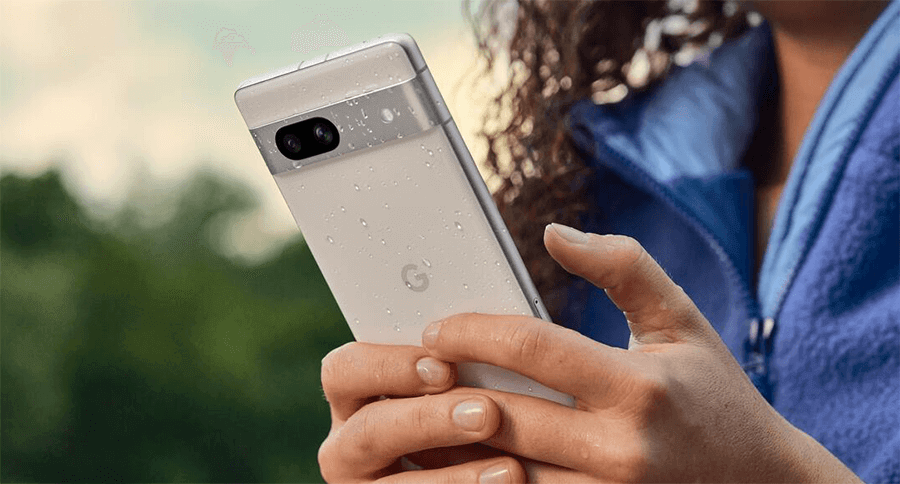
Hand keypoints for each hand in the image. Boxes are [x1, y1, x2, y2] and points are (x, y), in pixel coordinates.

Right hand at [317, 341, 526, 482]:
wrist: (467, 478)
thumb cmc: (465, 415)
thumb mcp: (448, 388)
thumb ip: (451, 370)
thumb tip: (491, 339)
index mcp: (352, 399)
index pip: (344, 371)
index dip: (390, 366)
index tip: (445, 367)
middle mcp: (347, 446)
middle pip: (368, 429)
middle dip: (427, 420)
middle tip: (487, 413)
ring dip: (453, 476)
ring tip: (511, 468)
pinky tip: (509, 482)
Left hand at [418, 223, 861, 482]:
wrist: (760, 483)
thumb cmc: (714, 393)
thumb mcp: (680, 320)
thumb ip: (622, 266)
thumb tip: (554, 232)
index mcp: (639, 386)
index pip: (534, 350)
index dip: (473, 333)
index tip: (436, 329)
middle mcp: (622, 448)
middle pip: (505, 416)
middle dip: (448, 392)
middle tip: (414, 373)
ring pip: (504, 472)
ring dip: (455, 444)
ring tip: (423, 416)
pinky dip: (487, 478)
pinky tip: (463, 457)